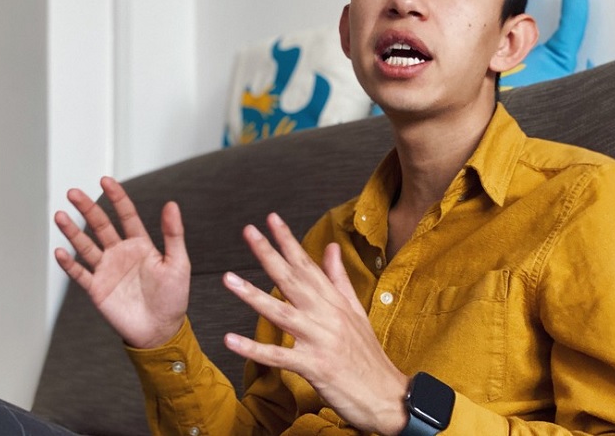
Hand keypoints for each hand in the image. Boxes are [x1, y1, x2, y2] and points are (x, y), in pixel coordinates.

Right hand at [54, 177, 190, 348]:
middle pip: (101, 225)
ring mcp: (107, 270)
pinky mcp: (97, 288)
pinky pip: (80, 273)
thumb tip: (172, 204)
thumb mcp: (178, 263)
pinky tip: (60, 250)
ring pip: (86, 245)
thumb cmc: (173, 297)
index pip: (126, 215)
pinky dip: (69, 263)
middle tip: (74, 193)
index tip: (105, 181)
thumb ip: (173, 234)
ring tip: (60, 216)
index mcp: (141, 244)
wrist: (161, 330)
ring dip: (72, 231)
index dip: (116, 197)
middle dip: (87, 208)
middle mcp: (121, 253)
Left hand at [223, 213, 409, 435]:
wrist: (386, 394)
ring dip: (253, 295)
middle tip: (249, 232)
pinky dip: (254, 349)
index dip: (289, 241)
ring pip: (281, 313)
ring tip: (228, 279)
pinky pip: (278, 357)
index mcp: (334, 301)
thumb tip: (330, 248)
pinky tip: (231, 340)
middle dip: (268, 254)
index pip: (308, 265)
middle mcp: (326, 315)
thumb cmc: (367, 354)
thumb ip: (338, 278)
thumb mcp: (356, 310)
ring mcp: (319, 340)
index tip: (271, 220)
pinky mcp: (314, 367)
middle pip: (292, 280)